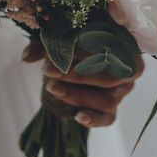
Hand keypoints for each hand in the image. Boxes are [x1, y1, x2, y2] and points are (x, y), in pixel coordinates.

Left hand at [22, 41, 143, 127]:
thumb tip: (26, 57)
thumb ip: (44, 45)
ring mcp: (124, 89)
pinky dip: (94, 119)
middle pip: (109, 75)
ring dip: (78, 95)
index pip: (108, 47)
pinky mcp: (113, 107)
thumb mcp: (60, 37)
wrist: (75, 60)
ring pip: (108, 99)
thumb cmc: (72, 41)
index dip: (81, 50)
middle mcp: (130, 66)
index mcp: (124, 42)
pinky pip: (109, 118)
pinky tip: (77, 116)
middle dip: (76, 75)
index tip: (58, 52)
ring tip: (52, 88)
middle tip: (49, 72)